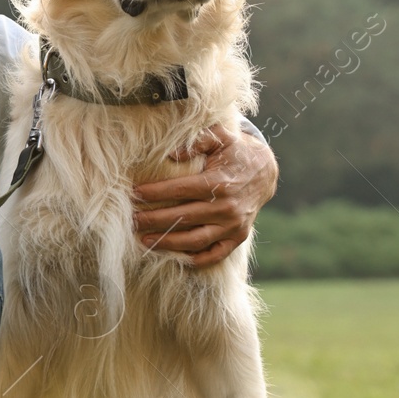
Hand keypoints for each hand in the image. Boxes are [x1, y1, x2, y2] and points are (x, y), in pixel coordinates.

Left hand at [131, 123, 277, 266]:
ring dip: (167, 243)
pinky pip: (214, 254)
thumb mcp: (221, 137)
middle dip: (154, 220)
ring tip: (144, 240)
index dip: (155, 193)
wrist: (265, 172)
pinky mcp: (237, 237)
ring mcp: (233, 226)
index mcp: (219, 183)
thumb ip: (198, 141)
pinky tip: (174, 257)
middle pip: (183, 218)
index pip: (180, 190)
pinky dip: (195, 260)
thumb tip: (171, 154)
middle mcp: (227, 207)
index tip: (135, 193)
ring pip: (195, 241)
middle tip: (132, 221)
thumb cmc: (236, 152)